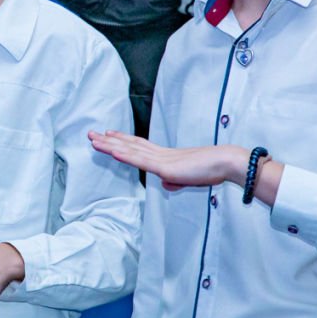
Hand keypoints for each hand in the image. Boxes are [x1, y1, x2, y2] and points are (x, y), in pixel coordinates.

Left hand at [88, 131, 243, 191]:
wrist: (225, 163)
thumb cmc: (211, 170)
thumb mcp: (189, 179)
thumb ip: (175, 181)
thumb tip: (166, 183)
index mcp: (166, 156)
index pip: (139, 146)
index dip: (122, 140)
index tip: (108, 134)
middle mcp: (160, 154)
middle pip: (130, 145)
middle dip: (109, 140)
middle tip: (91, 134)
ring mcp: (161, 159)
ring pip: (130, 151)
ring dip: (110, 145)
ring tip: (93, 139)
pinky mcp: (165, 167)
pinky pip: (141, 161)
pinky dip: (125, 154)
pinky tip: (113, 150)